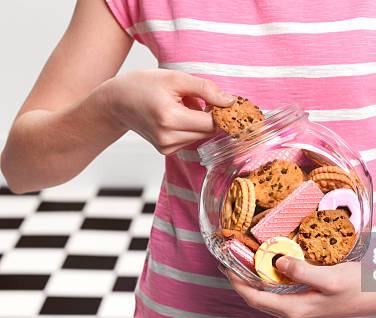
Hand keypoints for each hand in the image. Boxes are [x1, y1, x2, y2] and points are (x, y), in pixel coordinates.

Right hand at [102, 69, 234, 154]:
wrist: (115, 102)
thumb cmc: (142, 85)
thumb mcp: (175, 78)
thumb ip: (206, 89)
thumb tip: (230, 101)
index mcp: (170, 118)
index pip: (212, 123)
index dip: (221, 112)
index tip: (222, 100)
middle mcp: (168, 138)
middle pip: (208, 131)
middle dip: (209, 115)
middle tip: (198, 98)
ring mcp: (166, 147)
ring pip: (201, 136)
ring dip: (199, 121)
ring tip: (181, 105)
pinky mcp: (166, 151)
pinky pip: (190, 139)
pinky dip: (189, 127)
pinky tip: (176, 116)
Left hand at [227, 257, 375, 317]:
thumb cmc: (356, 286)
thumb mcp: (330, 277)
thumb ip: (302, 271)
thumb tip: (277, 262)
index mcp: (295, 309)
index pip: (255, 298)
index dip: (237, 282)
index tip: (225, 264)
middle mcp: (294, 312)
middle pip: (257, 298)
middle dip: (241, 279)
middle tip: (229, 258)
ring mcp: (300, 308)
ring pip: (267, 295)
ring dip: (254, 278)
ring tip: (244, 258)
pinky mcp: (306, 300)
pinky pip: (279, 291)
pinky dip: (269, 277)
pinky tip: (269, 263)